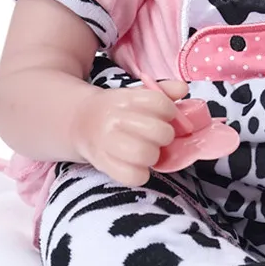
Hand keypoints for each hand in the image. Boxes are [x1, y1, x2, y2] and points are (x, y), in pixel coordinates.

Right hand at [72, 79, 189, 185]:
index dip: (170, 112)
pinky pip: (133, 176)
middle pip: (159, 132)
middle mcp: (115, 119)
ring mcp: (107, 142)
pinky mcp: (103, 164)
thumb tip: (183, 89)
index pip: (161, 104)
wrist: (81, 122)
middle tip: (158, 137)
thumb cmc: (118, 110)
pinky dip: (140, 174)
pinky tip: (137, 165)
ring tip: (148, 151)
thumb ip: (163, 92)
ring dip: (154, 155)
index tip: (165, 116)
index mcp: (126, 98)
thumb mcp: (137, 95)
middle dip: (165, 136)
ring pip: (146, 154)